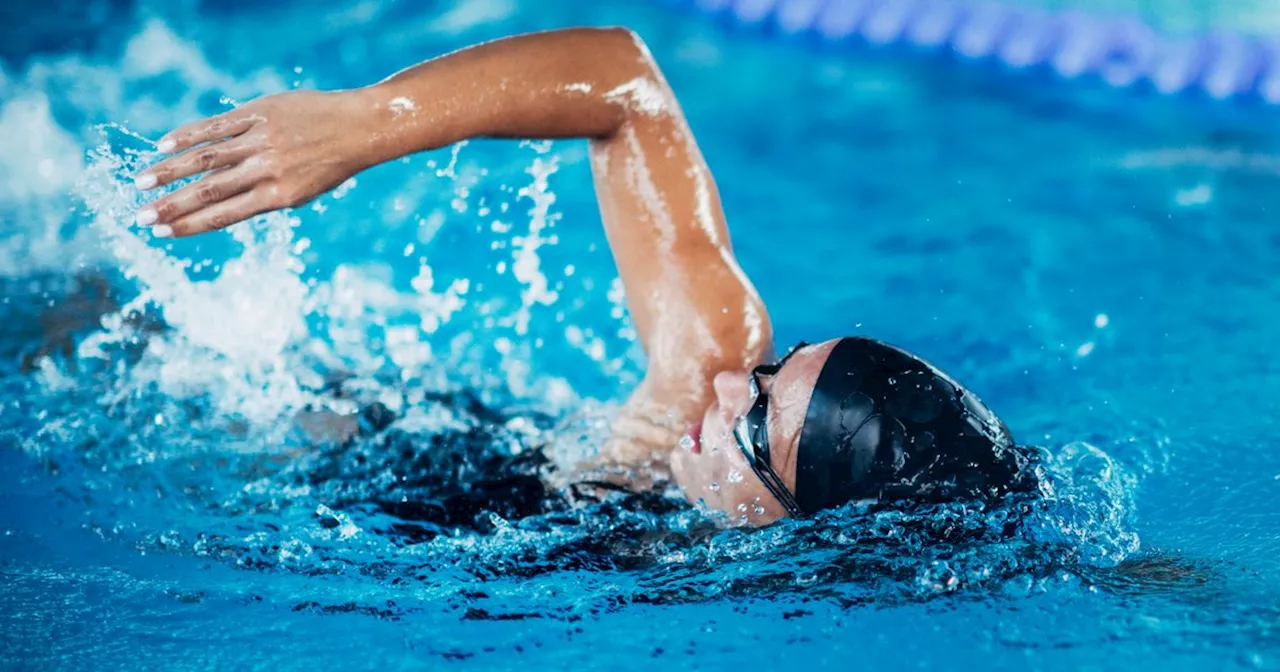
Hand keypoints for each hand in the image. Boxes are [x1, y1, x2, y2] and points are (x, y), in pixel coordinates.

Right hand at [135, 89, 374, 236]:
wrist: (361, 127)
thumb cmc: (331, 163)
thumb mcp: (303, 189)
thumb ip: (265, 195)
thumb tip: (223, 201)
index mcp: (279, 196)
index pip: (225, 214)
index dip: (191, 224)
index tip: (162, 232)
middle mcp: (266, 170)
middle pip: (209, 190)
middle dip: (171, 205)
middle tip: (140, 215)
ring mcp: (261, 140)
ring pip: (207, 158)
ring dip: (170, 171)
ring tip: (142, 181)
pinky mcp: (260, 113)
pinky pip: (218, 126)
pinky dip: (189, 135)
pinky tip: (164, 144)